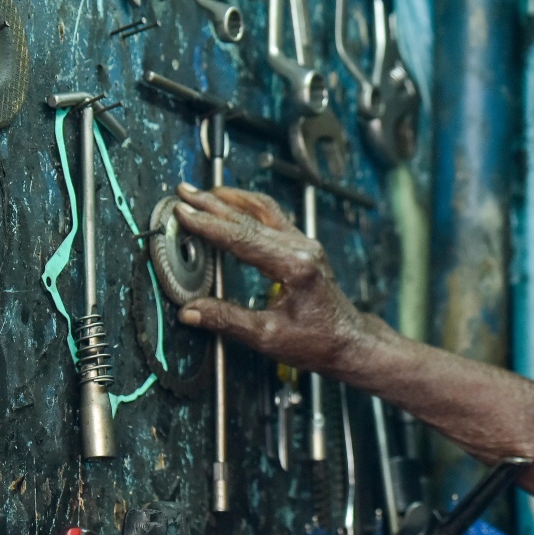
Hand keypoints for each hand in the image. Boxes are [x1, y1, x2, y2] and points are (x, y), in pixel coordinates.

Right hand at [170, 182, 378, 375]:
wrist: (350, 343)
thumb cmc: (319, 342)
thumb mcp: (268, 337)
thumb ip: (228, 321)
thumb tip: (191, 312)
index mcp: (294, 266)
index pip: (242, 237)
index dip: (208, 224)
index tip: (184, 212)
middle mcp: (302, 248)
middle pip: (250, 216)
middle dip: (213, 203)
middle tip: (184, 192)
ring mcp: (305, 244)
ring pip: (264, 210)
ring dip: (231, 198)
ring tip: (203, 192)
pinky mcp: (304, 247)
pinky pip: (273, 217)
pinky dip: (248, 206)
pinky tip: (233, 203)